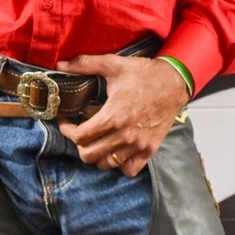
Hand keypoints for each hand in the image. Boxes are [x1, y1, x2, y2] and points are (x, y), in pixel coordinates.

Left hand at [56, 53, 189, 176]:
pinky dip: (119, 164)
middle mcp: (124, 135)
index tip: (66, 122)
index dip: (67, 130)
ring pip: (106, 164)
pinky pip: (129, 169)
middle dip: (79, 144)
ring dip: (97, 154)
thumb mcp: (113, 64)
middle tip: (80, 131)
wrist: (174, 82)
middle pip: (88, 155)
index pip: (79, 137)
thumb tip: (60, 65)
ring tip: (97, 139)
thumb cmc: (144, 74)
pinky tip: (116, 150)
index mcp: (113, 116)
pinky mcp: (149, 149)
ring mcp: (137, 145)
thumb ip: (84, 64)